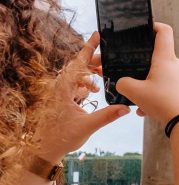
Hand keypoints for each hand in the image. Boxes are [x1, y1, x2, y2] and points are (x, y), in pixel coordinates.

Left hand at [33, 32, 129, 162]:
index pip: (79, 63)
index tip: (98, 35)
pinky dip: (88, 83)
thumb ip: (107, 116)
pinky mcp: (64, 98)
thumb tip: (126, 108)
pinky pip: (77, 84)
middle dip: (96, 61)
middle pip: (81, 66)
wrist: (46, 149)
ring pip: (79, 74)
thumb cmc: (61, 137)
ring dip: (92, 73)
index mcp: (65, 88)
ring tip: (105, 75)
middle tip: (111, 60)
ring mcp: (63, 92)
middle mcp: (62, 87)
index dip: (89, 48)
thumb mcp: (87, 126)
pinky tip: (96, 90)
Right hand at [116, 23, 178, 124]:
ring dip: (148, 85)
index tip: (143, 29)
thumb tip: (122, 83)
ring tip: (138, 100)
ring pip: (160, 76)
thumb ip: (123, 84)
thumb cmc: (163, 102)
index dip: (153, 26)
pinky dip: (155, 97)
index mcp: (165, 58)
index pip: (164, 31)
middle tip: (131, 73)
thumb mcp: (136, 92)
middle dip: (143, 65)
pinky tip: (146, 110)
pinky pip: (166, 88)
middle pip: (158, 56)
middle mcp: (176, 65)